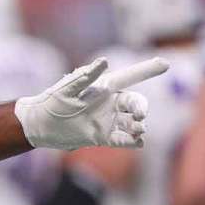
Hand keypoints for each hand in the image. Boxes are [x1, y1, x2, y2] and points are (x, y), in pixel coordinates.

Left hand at [14, 57, 169, 150]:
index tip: (165, 64)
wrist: (40, 126)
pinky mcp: (102, 137)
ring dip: (139, 126)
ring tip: (138, 129)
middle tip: (140, 115)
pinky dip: (132, 142)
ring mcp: (107, 120)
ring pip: (132, 123)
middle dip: (142, 107)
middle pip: (136, 103)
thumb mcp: (68, 89)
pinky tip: (138, 142)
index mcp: (104, 87)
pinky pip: (122, 140)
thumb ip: (87, 77)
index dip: (146, 70)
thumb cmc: (53, 101)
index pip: (130, 76)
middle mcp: (110, 103)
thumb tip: (104, 62)